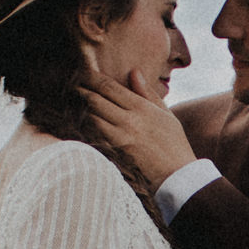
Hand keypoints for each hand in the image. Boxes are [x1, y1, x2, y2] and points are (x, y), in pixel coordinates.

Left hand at [75, 69, 198, 202]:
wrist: (178, 176)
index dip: (92, 78)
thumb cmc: (174, 144)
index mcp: (141, 108)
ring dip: (80, 110)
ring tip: (73, 104)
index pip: (110, 88)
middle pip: (95, 100)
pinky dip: (85, 129)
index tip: (83, 73)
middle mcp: (129, 121)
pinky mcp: (115, 155)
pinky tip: (80, 124)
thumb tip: (134, 72)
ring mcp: (120, 139)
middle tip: (71, 87)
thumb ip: (147, 93)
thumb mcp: (165, 114)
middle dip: (81, 91)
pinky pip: (94, 137)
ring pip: (91, 118)